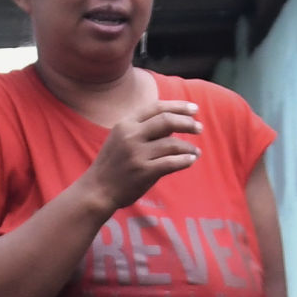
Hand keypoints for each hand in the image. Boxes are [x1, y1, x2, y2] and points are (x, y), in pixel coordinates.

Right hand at [81, 98, 201, 212]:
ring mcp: (137, 154)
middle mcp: (131, 135)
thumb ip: (144, 128)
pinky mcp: (143, 172)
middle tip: (199, 128)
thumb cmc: (114, 163)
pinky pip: (172, 162)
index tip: (194, 109)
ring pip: (173, 143)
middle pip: (167, 121)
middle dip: (188, 123)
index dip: (178, 106)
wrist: (97, 190)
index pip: (157, 107)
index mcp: (126, 123)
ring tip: (196, 151)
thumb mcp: (122, 138)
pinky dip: (185, 160)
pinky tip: (191, 160)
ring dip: (189, 147)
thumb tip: (175, 122)